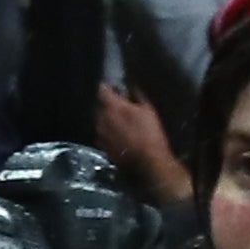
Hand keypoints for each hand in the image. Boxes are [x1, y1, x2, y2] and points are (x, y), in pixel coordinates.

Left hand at [92, 84, 187, 202]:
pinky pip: (101, 134)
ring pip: (99, 121)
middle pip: (100, 106)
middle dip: (107, 105)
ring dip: (106, 119)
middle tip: (119, 107)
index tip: (111, 86)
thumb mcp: (148, 110)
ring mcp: (99, 134)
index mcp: (112, 107)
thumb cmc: (150, 133)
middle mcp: (101, 118)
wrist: (147, 162)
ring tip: (120, 123)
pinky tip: (118, 136)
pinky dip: (107, 132)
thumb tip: (130, 87)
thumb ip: (136, 96)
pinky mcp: (101, 146)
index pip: (102, 90)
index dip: (106, 87)